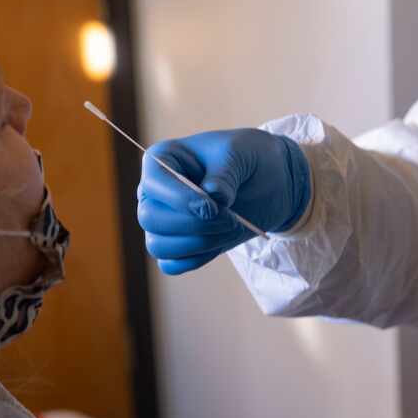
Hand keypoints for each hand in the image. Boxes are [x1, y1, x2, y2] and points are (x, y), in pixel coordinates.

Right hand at [137, 129, 311, 274]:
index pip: (153, 184)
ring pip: (158, 245)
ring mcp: (163, 220)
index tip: (214, 206)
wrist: (268, 181)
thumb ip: (224, 173)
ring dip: (198, 244)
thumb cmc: (247, 158)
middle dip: (193, 224)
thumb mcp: (240, 153)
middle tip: (229, 219)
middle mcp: (154, 192)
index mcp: (161, 160)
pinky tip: (219, 242)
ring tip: (229, 228)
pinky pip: (170, 264)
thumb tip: (212, 196)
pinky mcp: (177, 245)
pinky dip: (195, 260)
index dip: (180, 200)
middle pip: (150, 218)